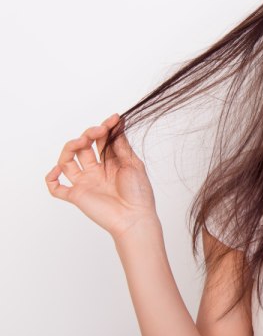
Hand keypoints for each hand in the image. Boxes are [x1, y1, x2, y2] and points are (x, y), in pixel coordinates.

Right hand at [45, 114, 158, 239]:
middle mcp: (96, 170)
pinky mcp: (76, 196)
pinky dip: (51, 178)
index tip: (113, 118)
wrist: (135, 217)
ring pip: (67, 161)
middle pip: (83, 147)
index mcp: (111, 162)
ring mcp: (85, 182)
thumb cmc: (139, 192)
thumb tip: (117, 125)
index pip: (102, 140)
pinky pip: (56, 188)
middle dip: (88, 134)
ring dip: (70, 148)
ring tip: (81, 141)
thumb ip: (122, 146)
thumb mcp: (133, 164)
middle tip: (98, 130)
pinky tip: (57, 169)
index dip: (105, 128)